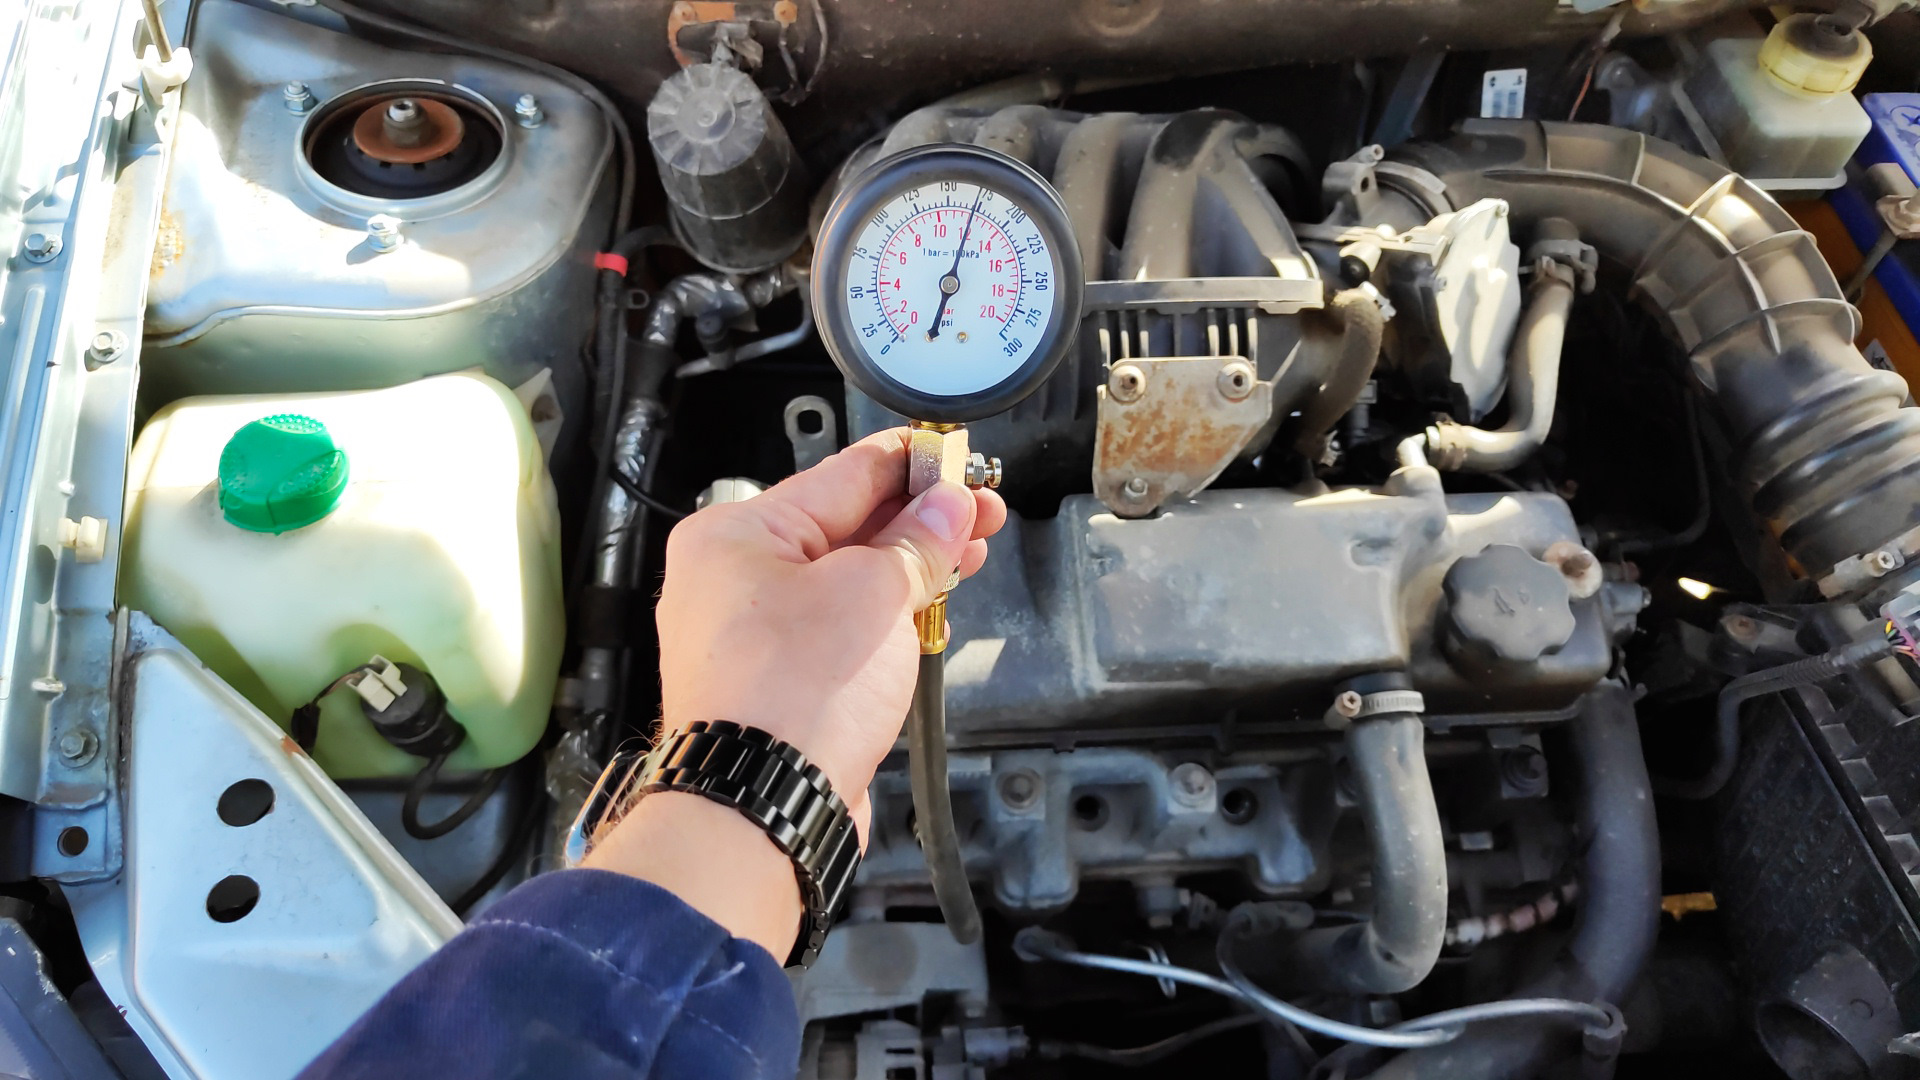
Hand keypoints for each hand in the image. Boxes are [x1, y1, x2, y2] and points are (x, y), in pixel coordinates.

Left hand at [584, 428, 1006, 958]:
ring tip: (967, 555)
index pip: (843, 474)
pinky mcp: (773, 686)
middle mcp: (730, 579)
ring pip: (842, 581)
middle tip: (981, 511)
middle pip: (843, 528)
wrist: (759, 809)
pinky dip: (882, 616)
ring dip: (908, 567)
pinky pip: (834, 630)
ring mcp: (749, 637)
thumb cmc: (790, 700)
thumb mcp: (873, 593)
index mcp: (736, 534)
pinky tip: (925, 607)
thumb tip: (946, 507)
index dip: (913, 462)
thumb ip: (916, 541)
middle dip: (919, 519)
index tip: (958, 456)